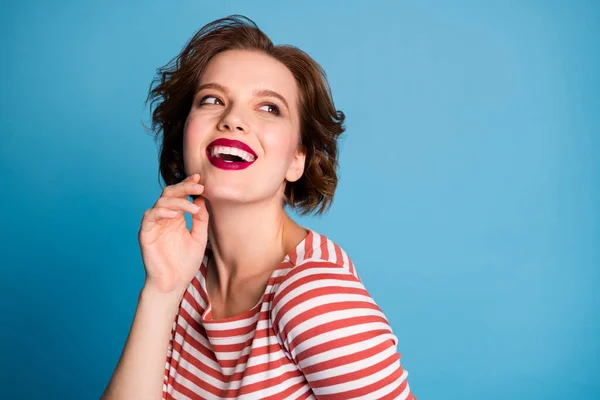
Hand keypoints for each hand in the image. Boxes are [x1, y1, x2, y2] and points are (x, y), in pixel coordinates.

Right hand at [138, 173, 208, 294]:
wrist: (173, 284)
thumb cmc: (185, 264)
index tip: (201, 179)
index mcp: (176, 218)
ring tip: (193, 208)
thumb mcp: (199, 238)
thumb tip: (202, 199)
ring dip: (178, 202)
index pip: (180, 195)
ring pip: (161, 203)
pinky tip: (174, 215)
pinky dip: (162, 212)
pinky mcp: (145, 234)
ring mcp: (154, 225)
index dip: (188, 185)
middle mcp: (164, 218)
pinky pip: (150, 217)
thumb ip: (201, 219)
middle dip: (184, 187)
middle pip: (170, 194)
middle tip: (199, 186)